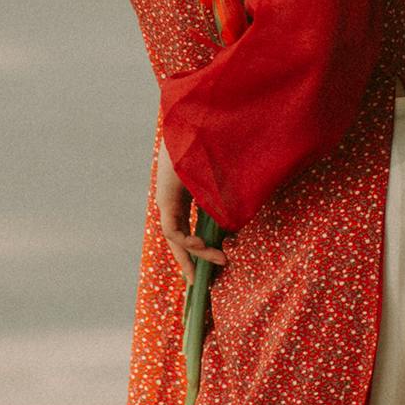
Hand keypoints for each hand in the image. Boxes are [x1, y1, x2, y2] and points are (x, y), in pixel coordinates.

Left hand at [154, 139, 226, 288]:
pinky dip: (185, 241)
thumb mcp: (225, 179)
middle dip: (189, 260)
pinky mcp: (165, 198)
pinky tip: (200, 244)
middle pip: (177, 237)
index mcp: (184, 193)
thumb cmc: (217, 145)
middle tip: (200, 281)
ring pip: (175, 237)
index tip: (212, 259)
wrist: (200, 123)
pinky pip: (172, 229)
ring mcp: (167, 198)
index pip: (185, 226)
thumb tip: (239, 222)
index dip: (196, 247)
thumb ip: (228, 200)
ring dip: (194, 253)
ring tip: (216, 259)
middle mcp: (172, 198)